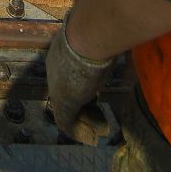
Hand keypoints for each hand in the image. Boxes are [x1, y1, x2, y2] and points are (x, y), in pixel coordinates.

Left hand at [46, 15, 116, 143]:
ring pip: (69, 110)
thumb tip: (115, 39)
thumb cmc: (99, 33)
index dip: (86, 90)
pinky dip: (79, 132)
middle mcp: (56, 70)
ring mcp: (57, 86)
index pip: (72, 76)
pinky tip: (92, 138)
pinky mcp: (63, 101)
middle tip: (102, 119)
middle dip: (86, 109)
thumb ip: (102, 46)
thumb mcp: (100, 42)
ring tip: (101, 131)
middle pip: (70, 94)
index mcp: (63, 53)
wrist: (89, 36)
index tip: (98, 98)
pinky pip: (67, 122)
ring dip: (86, 123)